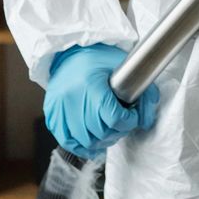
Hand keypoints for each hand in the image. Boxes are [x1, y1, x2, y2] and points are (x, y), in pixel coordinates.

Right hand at [42, 43, 159, 157]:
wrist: (70, 51)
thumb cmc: (97, 57)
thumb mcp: (123, 67)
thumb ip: (143, 91)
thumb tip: (147, 120)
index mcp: (91, 84)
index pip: (114, 118)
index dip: (129, 121)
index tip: (131, 116)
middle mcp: (72, 97)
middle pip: (100, 131)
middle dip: (117, 131)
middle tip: (122, 123)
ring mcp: (59, 108)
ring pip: (86, 140)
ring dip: (102, 141)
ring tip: (109, 131)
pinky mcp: (52, 114)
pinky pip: (67, 141)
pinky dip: (82, 147)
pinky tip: (93, 144)